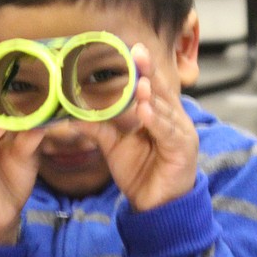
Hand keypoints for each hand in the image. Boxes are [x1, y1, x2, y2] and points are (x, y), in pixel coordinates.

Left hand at [73, 43, 197, 211]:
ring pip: (165, 111)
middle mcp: (174, 120)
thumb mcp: (115, 146)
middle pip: (161, 92)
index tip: (132, 49)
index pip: (151, 86)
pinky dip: (157, 122)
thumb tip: (73, 115)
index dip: (143, 67)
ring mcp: (181, 134)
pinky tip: (146, 112)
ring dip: (152, 96)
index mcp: (159, 114)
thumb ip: (99, 128)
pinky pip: (168, 133)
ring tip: (140, 83)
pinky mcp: (182, 151)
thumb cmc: (141, 173)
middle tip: (137, 53)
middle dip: (149, 72)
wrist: (155, 207)